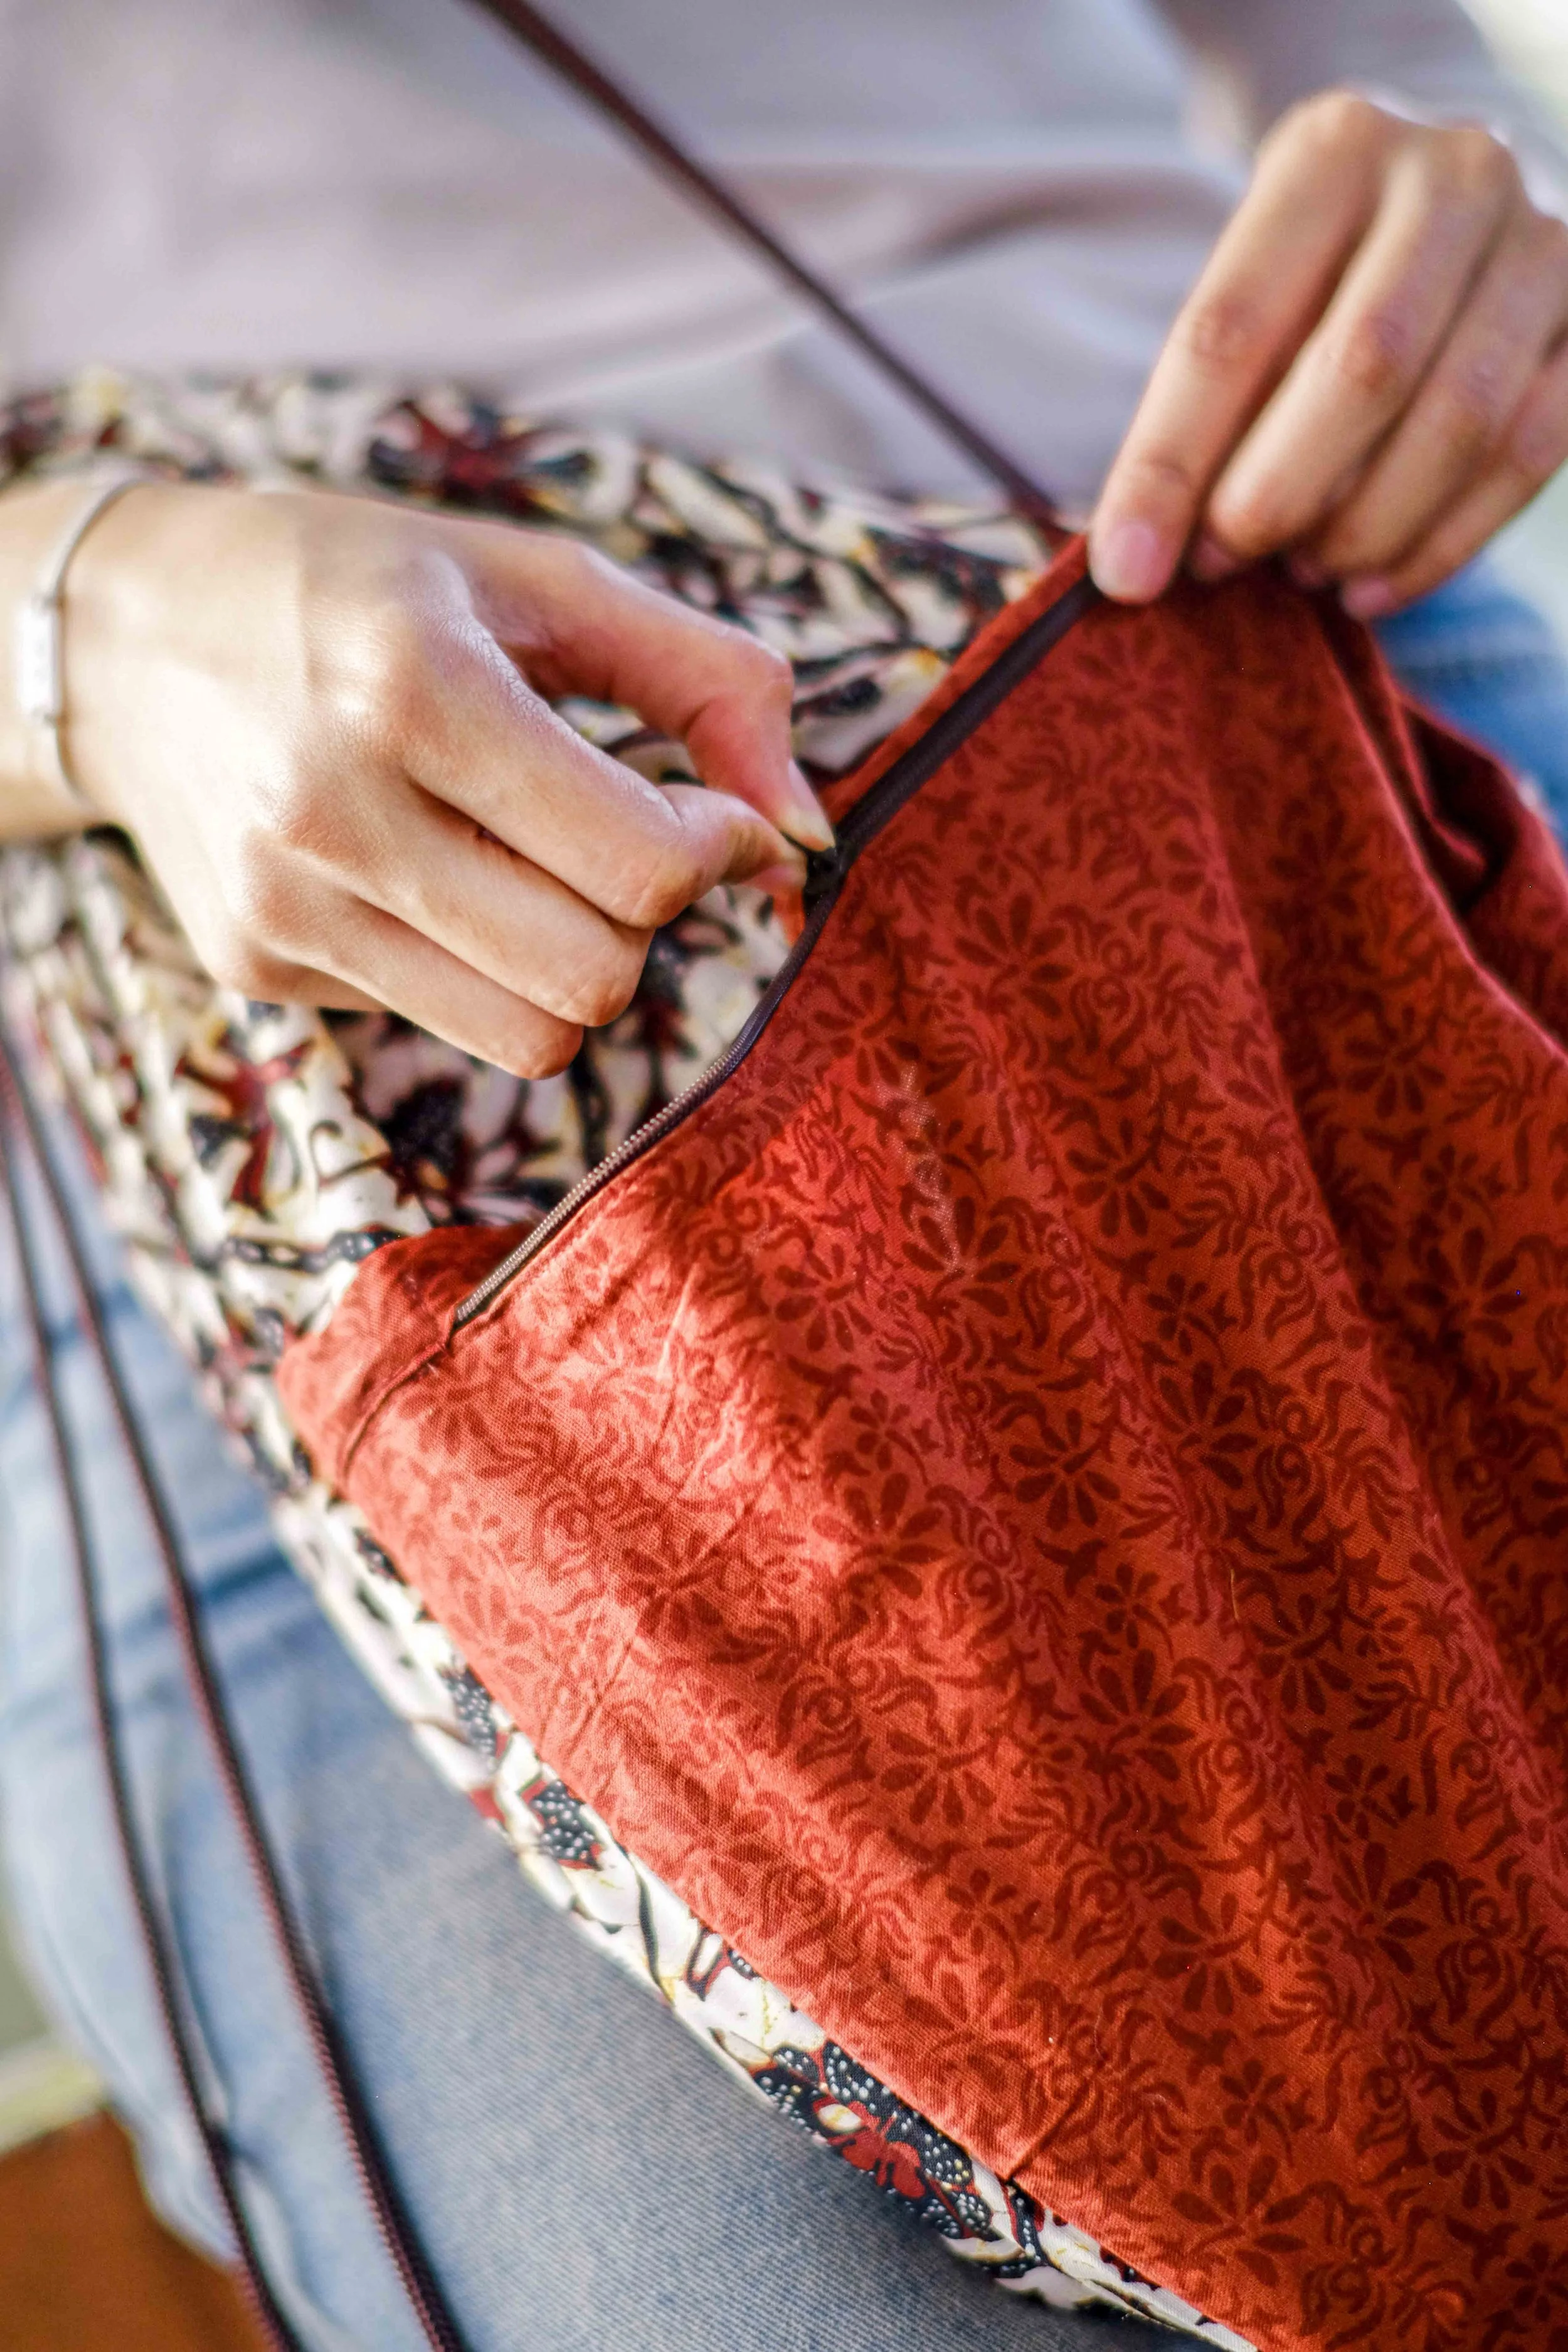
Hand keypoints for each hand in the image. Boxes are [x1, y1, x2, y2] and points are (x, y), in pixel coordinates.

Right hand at [63, 483, 823, 1073]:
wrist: (127, 636)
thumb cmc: (365, 591)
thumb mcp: (540, 580)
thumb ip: (708, 684)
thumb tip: (807, 836)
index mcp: (416, 685)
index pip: (641, 867)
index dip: (717, 853)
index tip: (710, 810)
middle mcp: (334, 809)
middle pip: (596, 974)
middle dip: (647, 918)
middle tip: (624, 838)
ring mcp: (287, 904)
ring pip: (532, 1037)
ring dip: (577, 964)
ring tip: (535, 866)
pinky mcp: (258, 965)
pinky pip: (447, 1021)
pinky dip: (479, 966)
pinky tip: (428, 874)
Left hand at [1089, 91, 1567, 616]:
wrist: (1442, 215)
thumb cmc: (1314, 280)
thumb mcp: (1246, 302)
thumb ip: (1197, 413)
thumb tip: (1136, 561)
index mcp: (1331, 151)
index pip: (1231, 328)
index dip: (1171, 464)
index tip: (1128, 570)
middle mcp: (1450, 176)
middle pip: (1361, 368)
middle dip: (1277, 495)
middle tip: (1225, 563)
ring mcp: (1536, 245)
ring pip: (1457, 421)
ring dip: (1364, 528)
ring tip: (1303, 572)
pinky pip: (1525, 456)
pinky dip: (1440, 547)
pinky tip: (1371, 587)